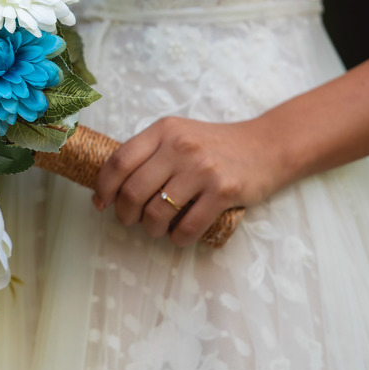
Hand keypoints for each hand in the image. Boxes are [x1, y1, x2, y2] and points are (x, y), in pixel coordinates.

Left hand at [92, 116, 287, 246]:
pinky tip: (179, 235)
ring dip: (151, 229)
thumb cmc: (215, 146)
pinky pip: (187, 227)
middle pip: (133, 192)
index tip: (102, 203)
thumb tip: (110, 188)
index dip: (103, 188)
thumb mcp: (179, 136)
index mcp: (163, 130)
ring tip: (157, 228)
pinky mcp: (223, 191)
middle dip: (126, 215)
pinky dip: (177, 238)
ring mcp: (202, 168)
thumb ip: (148, 154)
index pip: (119, 162)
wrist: (266, 146)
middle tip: (131, 220)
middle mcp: (180, 146)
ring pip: (157, 213)